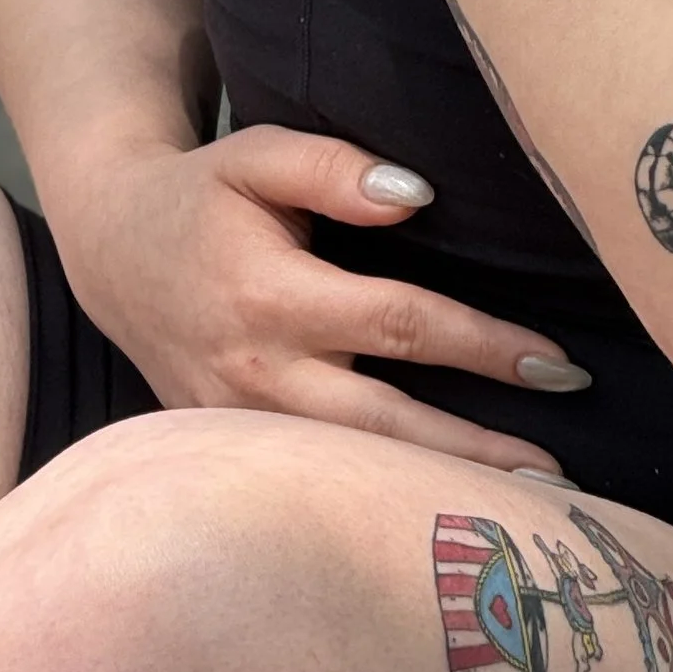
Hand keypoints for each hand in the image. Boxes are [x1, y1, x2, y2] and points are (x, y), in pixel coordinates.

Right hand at [50, 126, 588, 476]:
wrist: (113, 251)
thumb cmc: (202, 197)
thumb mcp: (256, 156)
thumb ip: (332, 169)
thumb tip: (416, 196)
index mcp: (269, 295)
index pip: (399, 323)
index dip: (481, 345)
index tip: (555, 363)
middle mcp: (256, 373)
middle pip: (386, 424)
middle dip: (477, 452)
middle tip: (559, 477)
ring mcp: (240, 427)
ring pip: (349, 472)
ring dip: (433, 494)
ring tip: (523, 515)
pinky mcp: (231, 454)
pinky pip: (314, 483)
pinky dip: (375, 503)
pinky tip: (433, 515)